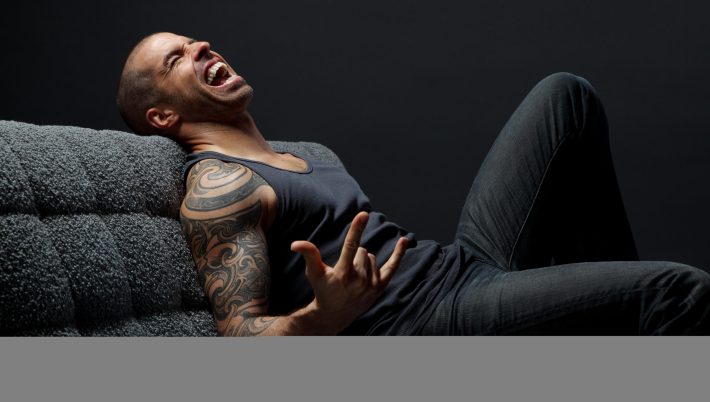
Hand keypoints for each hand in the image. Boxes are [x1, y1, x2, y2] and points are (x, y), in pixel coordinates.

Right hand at [290, 211, 407, 331]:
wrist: (335, 314)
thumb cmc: (322, 290)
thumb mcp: (313, 273)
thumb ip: (309, 255)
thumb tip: (295, 243)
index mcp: (342, 273)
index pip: (351, 245)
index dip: (356, 228)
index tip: (363, 214)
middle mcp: (359, 279)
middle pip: (362, 251)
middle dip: (354, 255)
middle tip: (345, 270)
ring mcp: (371, 284)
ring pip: (372, 258)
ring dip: (364, 261)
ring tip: (353, 276)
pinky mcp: (380, 287)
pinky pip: (392, 266)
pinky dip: (398, 253)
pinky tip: (404, 240)